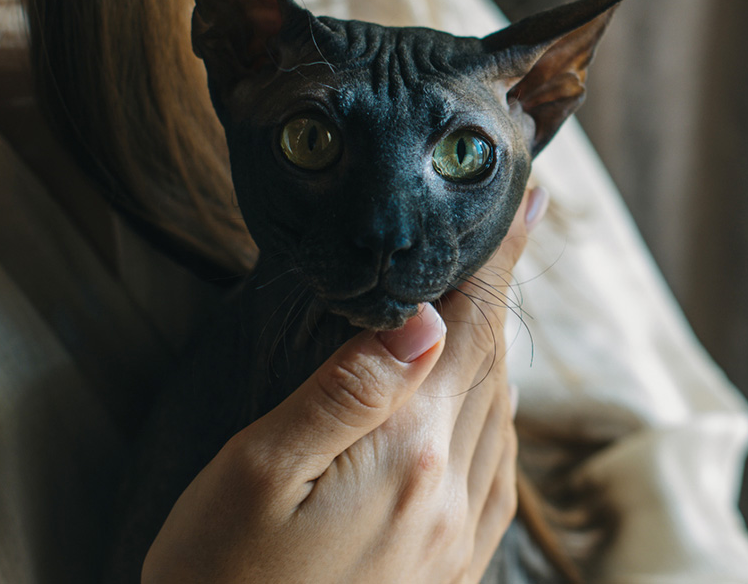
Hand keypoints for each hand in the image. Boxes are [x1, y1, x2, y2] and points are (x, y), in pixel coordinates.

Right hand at [142, 186, 548, 583]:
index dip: (499, 258)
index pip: (469, 327)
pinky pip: (498, 472)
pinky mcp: (453, 569)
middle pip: (491, 364)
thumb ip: (346, 391)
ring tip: (485, 304)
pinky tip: (479, 403)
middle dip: (499, 293)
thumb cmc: (219, 578)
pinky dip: (497, 416)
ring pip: (500, 414)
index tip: (528, 201)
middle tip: (508, 232)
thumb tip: (425, 318)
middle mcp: (451, 491)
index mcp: (407, 451)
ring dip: (497, 350)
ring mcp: (459, 536)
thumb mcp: (257, 472)